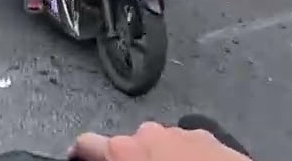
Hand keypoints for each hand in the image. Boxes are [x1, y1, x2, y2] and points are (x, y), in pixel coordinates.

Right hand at [69, 122, 250, 160]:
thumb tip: (104, 158)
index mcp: (123, 151)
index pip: (87, 145)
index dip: (81, 155)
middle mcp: (148, 134)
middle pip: (129, 145)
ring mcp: (181, 133)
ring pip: (161, 144)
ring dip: (161, 159)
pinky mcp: (210, 138)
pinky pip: (189, 146)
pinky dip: (187, 157)